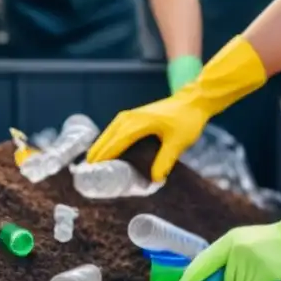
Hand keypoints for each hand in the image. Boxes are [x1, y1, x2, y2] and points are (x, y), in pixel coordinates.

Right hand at [87, 36, 265, 181]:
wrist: (193, 100)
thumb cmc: (187, 119)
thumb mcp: (178, 142)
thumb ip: (165, 161)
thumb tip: (154, 180)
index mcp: (136, 124)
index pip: (113, 145)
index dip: (102, 161)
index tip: (92, 175)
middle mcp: (128, 118)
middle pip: (105, 140)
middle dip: (96, 157)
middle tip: (87, 177)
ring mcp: (128, 116)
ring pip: (107, 135)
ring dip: (99, 149)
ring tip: (92, 167)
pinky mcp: (132, 116)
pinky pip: (113, 131)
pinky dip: (107, 142)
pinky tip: (105, 153)